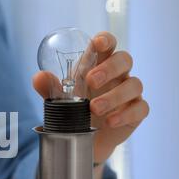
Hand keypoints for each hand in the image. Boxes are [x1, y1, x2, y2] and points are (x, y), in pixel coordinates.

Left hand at [33, 31, 148, 162]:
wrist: (82, 139)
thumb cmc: (73, 109)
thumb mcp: (59, 99)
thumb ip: (49, 87)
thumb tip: (38, 77)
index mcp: (98, 64)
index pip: (107, 44)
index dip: (105, 40)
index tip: (97, 43)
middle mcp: (117, 75)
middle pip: (124, 59)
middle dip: (109, 68)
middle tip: (91, 81)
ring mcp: (129, 93)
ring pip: (134, 84)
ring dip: (114, 96)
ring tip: (94, 108)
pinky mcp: (136, 112)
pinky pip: (140, 108)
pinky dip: (125, 115)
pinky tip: (110, 122)